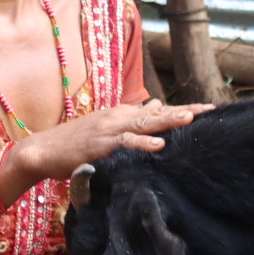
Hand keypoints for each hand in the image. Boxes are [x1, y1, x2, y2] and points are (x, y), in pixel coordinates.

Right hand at [16, 99, 209, 181]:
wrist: (44, 149)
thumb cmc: (76, 142)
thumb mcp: (107, 126)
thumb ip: (133, 118)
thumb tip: (157, 105)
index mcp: (123, 114)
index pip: (158, 110)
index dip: (183, 109)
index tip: (208, 109)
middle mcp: (119, 117)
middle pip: (157, 114)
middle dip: (184, 112)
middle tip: (209, 110)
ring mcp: (109, 129)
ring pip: (144, 123)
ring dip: (167, 121)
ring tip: (189, 119)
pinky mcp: (100, 144)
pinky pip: (125, 143)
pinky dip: (142, 143)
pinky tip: (158, 144)